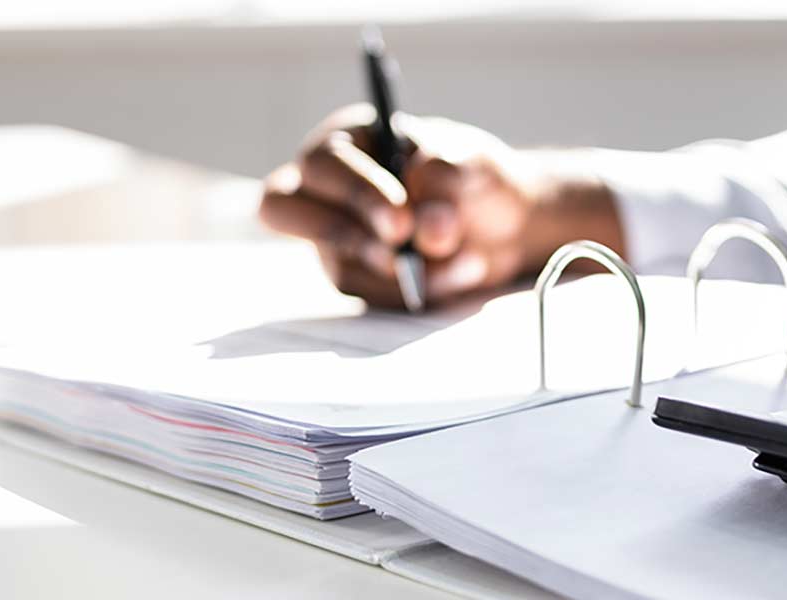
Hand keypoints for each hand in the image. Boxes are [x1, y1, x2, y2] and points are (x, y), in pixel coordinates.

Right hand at [260, 105, 621, 307]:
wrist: (505, 224)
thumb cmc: (478, 178)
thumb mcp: (475, 162)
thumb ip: (449, 179)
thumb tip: (427, 227)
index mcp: (349, 141)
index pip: (321, 165)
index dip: (355, 193)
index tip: (402, 221)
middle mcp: (327, 188)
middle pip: (281, 207)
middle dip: (342, 232)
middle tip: (400, 246)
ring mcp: (335, 237)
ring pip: (338, 264)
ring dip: (403, 271)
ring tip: (468, 258)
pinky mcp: (357, 278)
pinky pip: (371, 296)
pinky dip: (421, 291)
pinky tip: (465, 271)